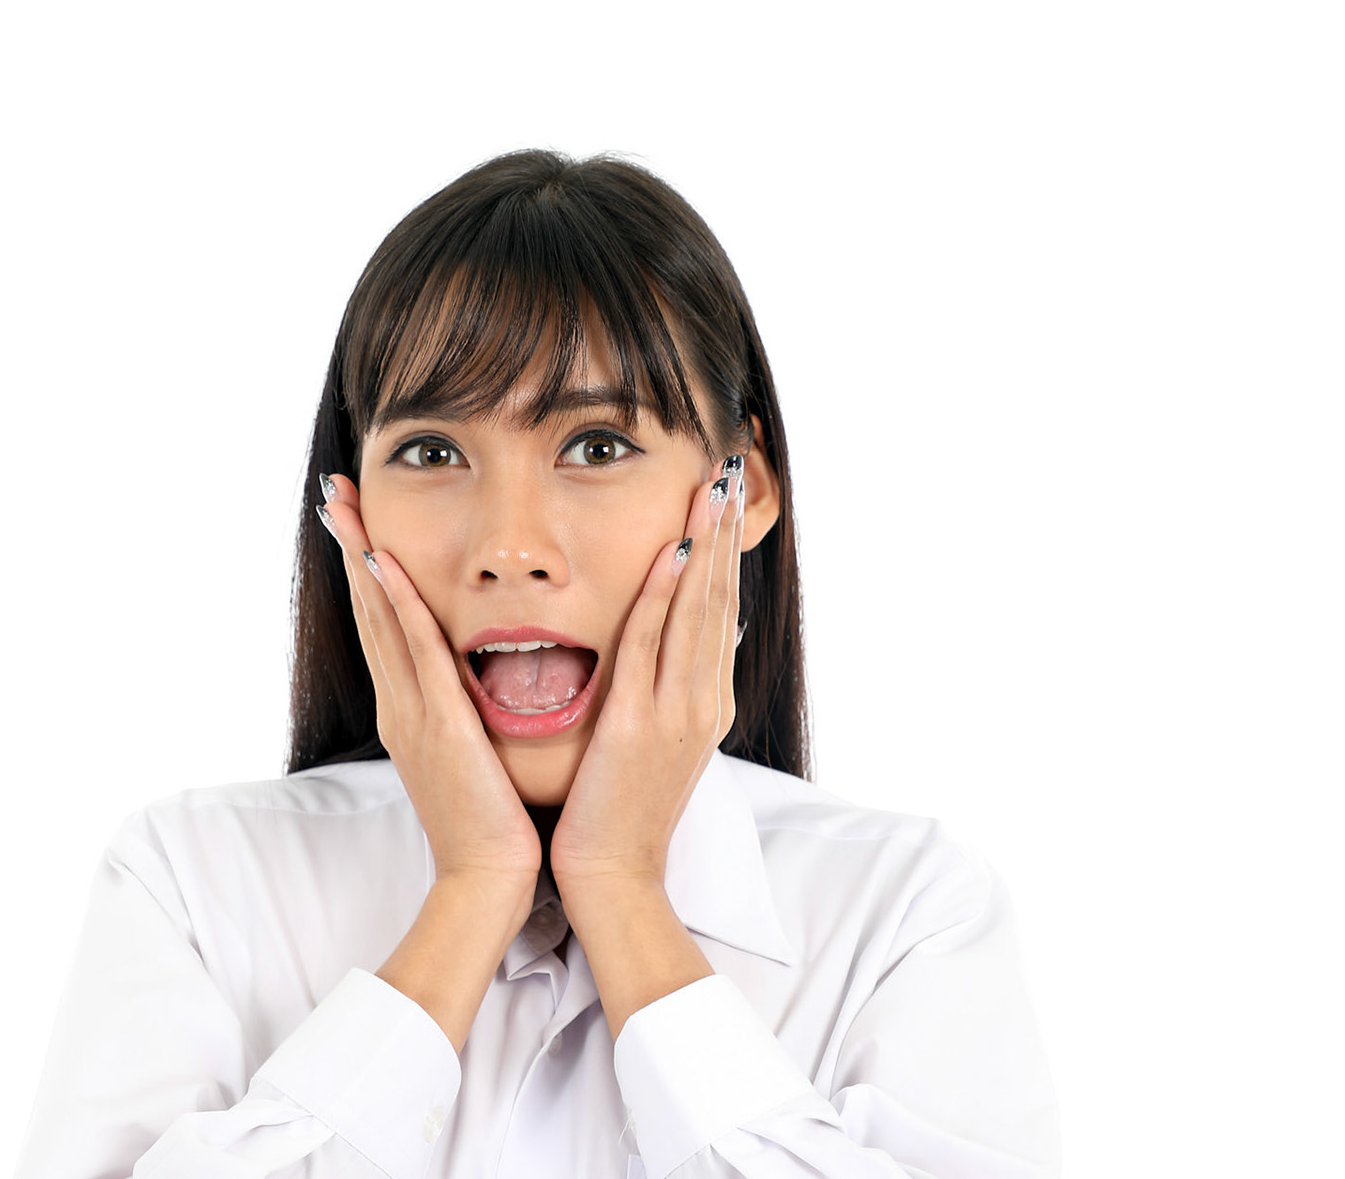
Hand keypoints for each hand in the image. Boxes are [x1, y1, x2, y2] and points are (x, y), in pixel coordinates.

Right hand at [316, 474, 541, 905]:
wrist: (487, 880)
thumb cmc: (491, 823)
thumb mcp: (472, 754)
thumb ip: (467, 711)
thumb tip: (477, 678)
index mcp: (410, 711)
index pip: (384, 625)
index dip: (370, 568)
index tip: (359, 519)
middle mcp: (401, 704)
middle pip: (368, 610)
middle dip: (351, 547)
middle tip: (334, 491)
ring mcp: (412, 713)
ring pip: (380, 619)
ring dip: (362, 556)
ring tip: (343, 505)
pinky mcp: (436, 725)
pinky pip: (414, 652)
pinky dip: (395, 605)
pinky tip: (383, 563)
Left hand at [549, 455, 745, 890]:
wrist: (614, 876)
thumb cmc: (622, 810)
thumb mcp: (656, 740)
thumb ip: (670, 685)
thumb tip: (689, 635)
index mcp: (706, 702)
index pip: (718, 607)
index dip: (724, 548)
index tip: (723, 495)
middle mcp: (703, 700)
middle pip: (718, 597)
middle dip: (724, 530)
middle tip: (729, 468)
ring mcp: (679, 712)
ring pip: (697, 610)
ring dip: (705, 544)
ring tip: (711, 488)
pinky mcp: (642, 726)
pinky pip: (655, 646)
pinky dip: (665, 595)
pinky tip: (671, 552)